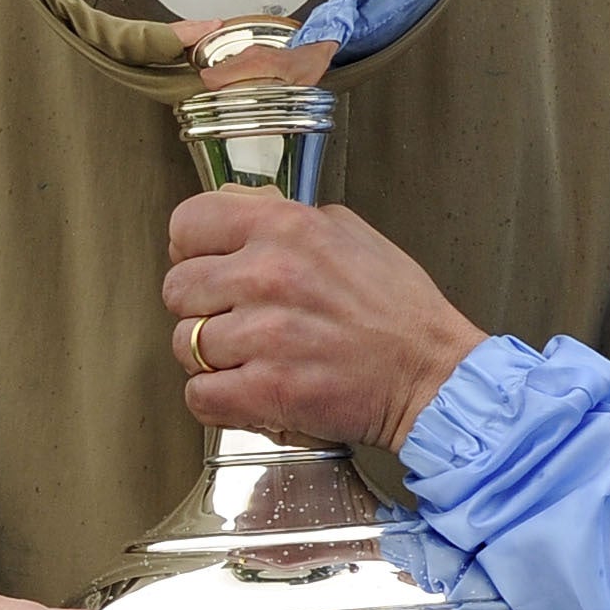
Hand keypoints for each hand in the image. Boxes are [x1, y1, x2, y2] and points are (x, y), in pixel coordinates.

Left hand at [163, 190, 487, 450]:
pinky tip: (245, 388)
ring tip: (248, 356)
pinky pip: (198, 394)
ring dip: (210, 356)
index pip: (188, 223)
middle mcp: (269, 274)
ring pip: (184, 344)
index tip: (203, 261)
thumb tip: (240, 212)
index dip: (190, 246)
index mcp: (287, 227)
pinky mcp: (266, 390)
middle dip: (200, 306)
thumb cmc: (399, 310)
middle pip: (177, 288)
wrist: (432, 374)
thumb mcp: (349, 232)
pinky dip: (215, 397)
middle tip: (232, 317)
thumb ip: (289, 218)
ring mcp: (265, 334)